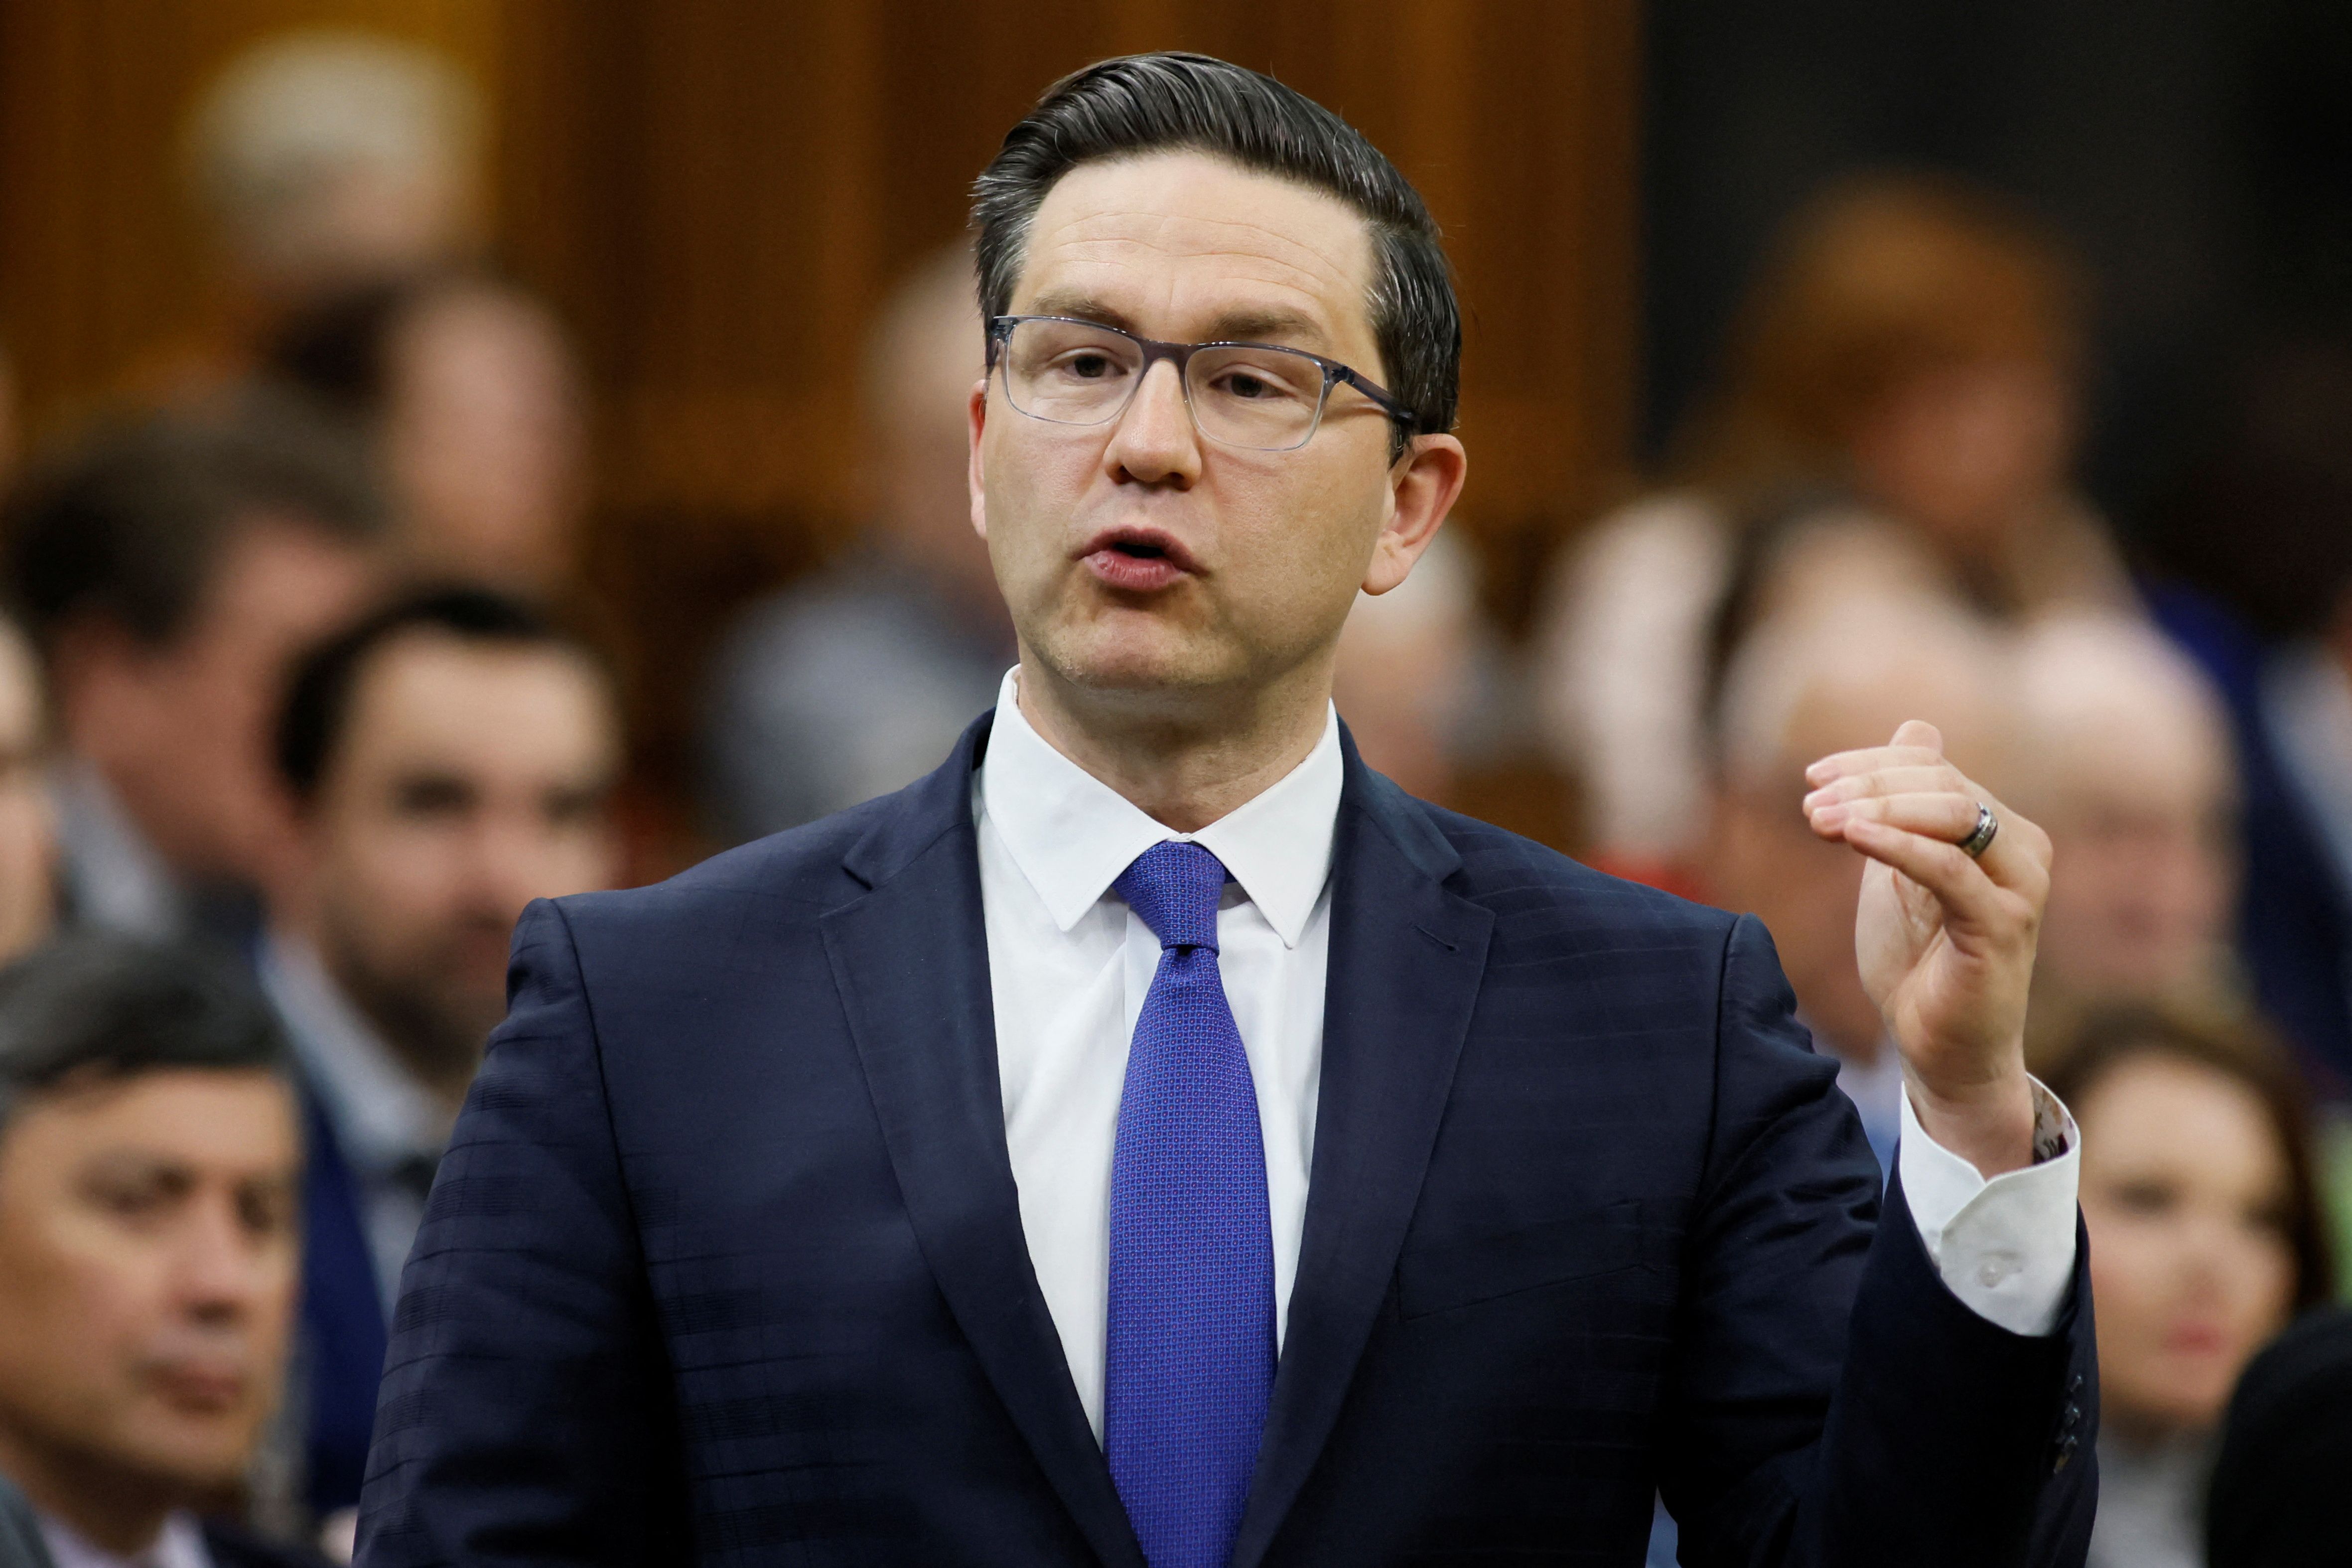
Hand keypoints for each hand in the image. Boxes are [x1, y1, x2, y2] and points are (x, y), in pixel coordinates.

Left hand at [1802, 720, 2052, 1174]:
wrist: (1938, 1047)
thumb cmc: (1918, 960)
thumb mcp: (1899, 868)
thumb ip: (1903, 807)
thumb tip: (1918, 727)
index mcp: (1999, 828)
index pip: (1933, 767)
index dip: (1870, 763)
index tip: (1811, 777)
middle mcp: (2022, 848)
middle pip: (1942, 782)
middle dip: (1867, 785)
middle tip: (1810, 803)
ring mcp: (2020, 886)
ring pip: (1953, 813)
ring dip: (1877, 809)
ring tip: (1819, 820)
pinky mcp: (2003, 925)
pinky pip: (1950, 868)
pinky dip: (1896, 844)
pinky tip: (1851, 836)